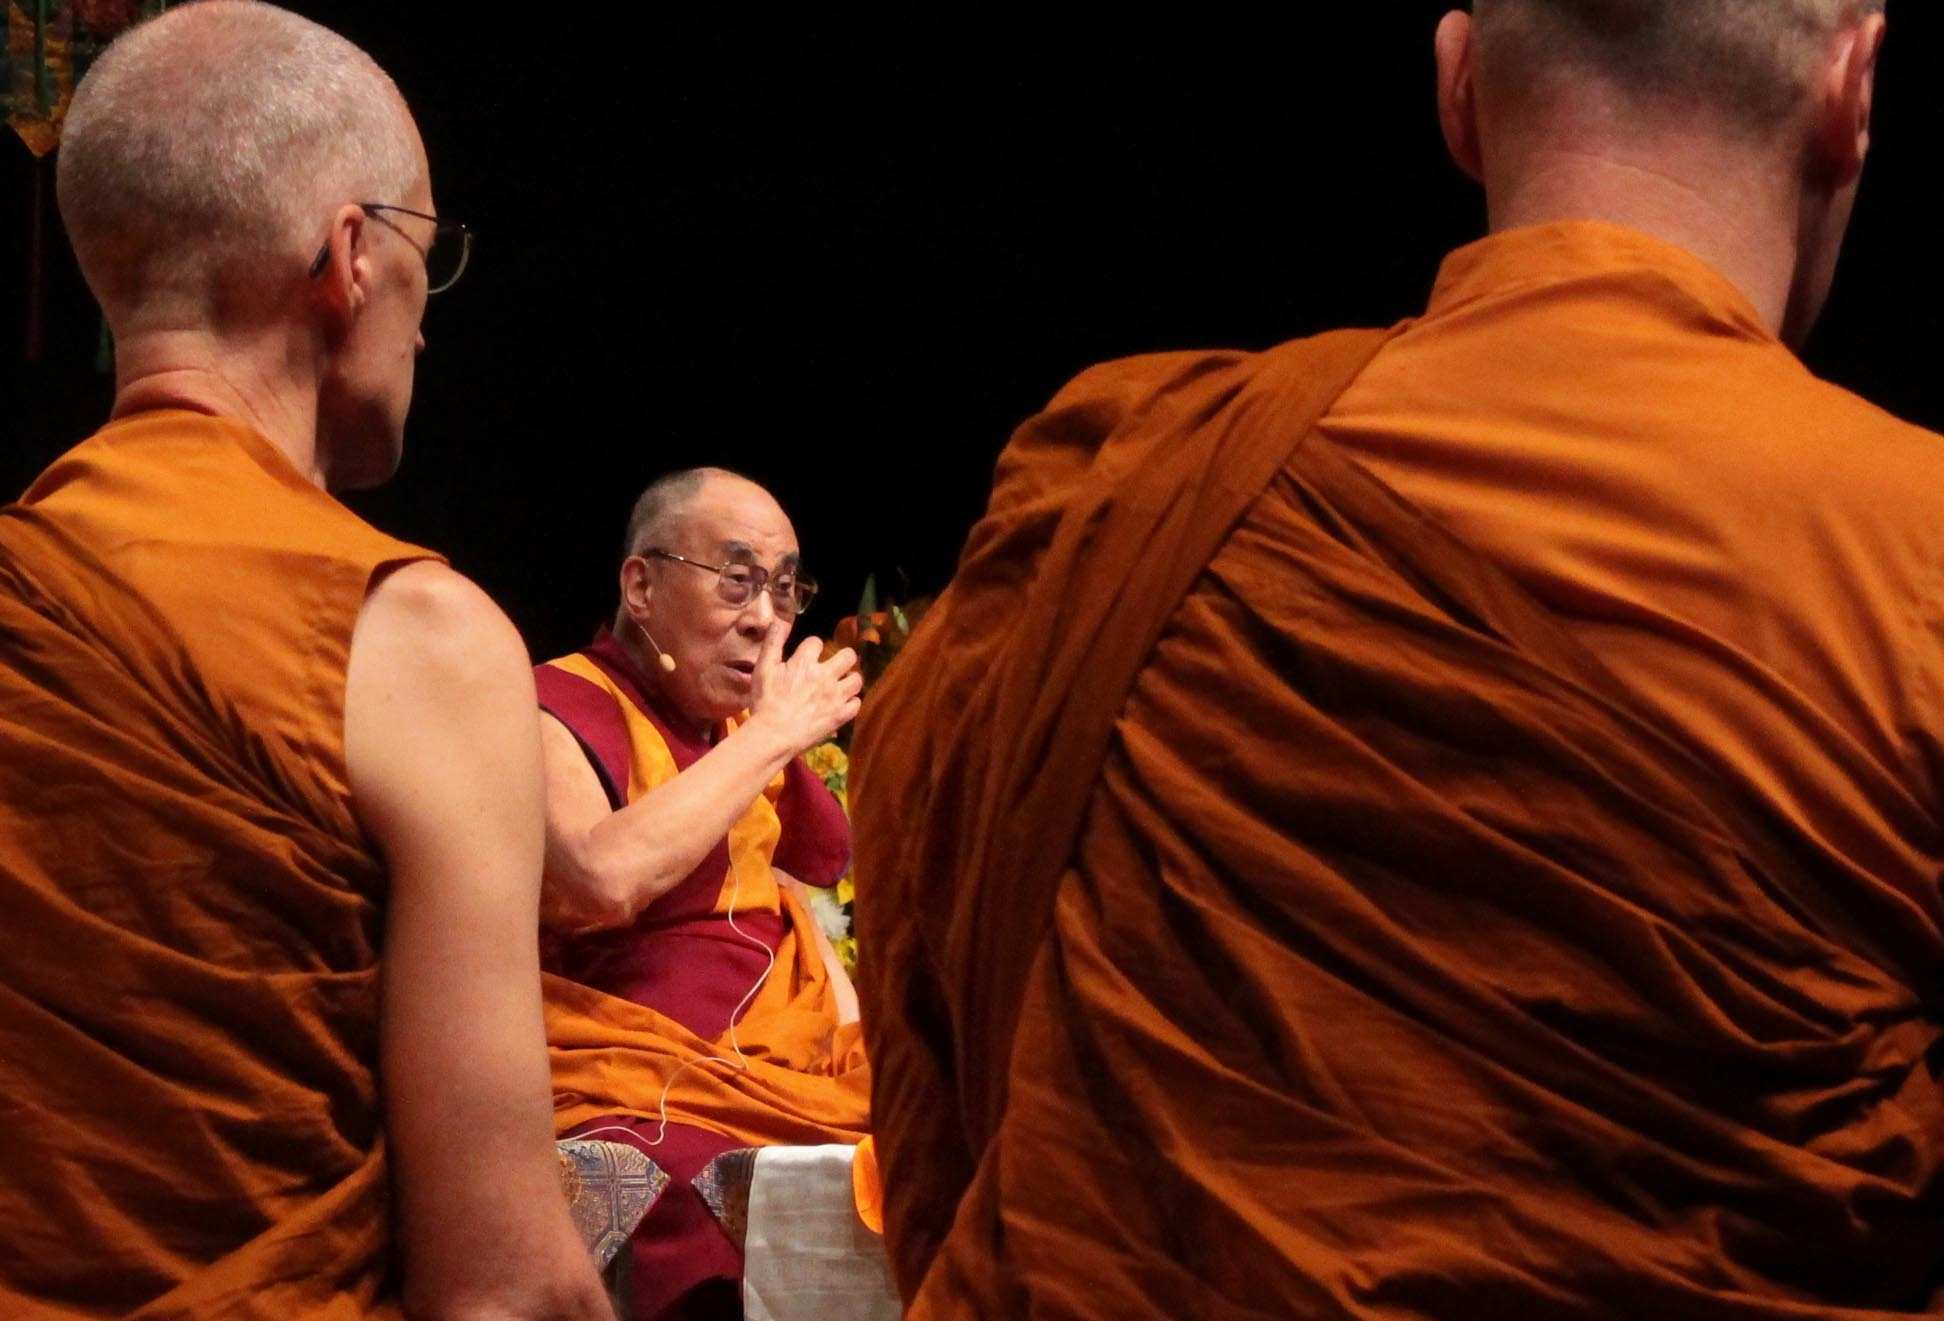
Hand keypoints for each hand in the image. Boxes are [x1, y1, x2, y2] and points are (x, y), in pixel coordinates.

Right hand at [748, 628, 861, 757]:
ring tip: (840, 685)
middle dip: (842, 658)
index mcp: (805, 663)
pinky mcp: (841, 715)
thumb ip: (772, 643)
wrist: (774, 734)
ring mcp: (836, 696)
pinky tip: (841, 704)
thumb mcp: (763, 669)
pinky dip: (850, 703)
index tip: (806, 657)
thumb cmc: (765, 702)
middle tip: (834, 666)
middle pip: (848, 655)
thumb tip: (779, 621)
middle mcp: (825, 675)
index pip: (817, 642)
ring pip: (857, 679)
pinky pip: (856, 703)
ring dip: (849, 680)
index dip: (811, 648)